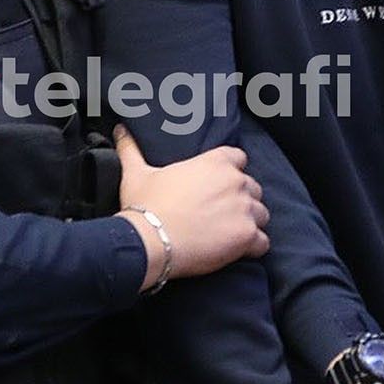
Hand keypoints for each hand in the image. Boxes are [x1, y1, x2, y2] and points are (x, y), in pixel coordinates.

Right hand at [117, 127, 267, 288]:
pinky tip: (236, 251)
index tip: (219, 186)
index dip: (231, 172)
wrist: (151, 241)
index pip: (239, 159)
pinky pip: (263, 243)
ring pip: (260, 214)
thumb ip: (132, 149)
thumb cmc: (145, 206)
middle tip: (220, 215)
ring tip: (229, 234)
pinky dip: (252, 248)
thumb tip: (121, 131)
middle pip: (252, 188)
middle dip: (241, 200)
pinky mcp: (247, 236)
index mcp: (216, 162)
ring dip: (249, 223)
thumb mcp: (136, 173)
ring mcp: (245, 209)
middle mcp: (236, 181)